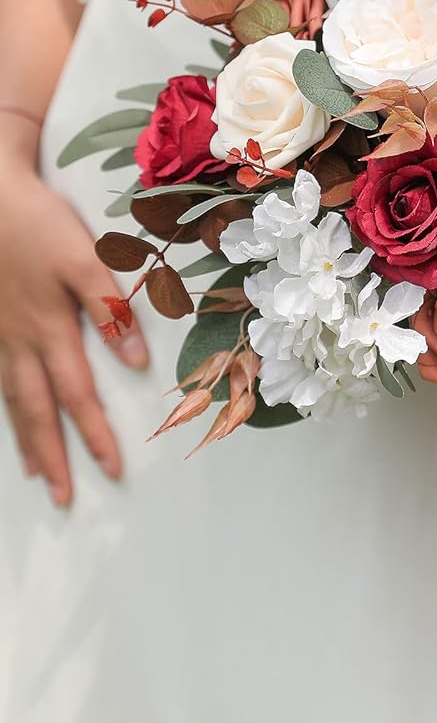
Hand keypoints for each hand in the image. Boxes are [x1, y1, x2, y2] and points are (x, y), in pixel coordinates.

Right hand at [0, 145, 148, 506]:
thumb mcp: (84, 259)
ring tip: (37, 475)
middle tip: (66, 498)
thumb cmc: (39, 224)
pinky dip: (5, 408)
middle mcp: (19, 342)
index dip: (94, 435)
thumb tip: (137, 361)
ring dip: (26, 440)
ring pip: (11, 401)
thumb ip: (112, 309)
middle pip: (37, 412)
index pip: (77, 396)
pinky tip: (10, 420)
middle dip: (55, 456)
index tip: (112, 470)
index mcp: (49, 329)